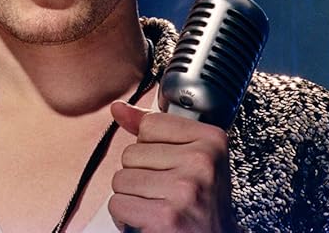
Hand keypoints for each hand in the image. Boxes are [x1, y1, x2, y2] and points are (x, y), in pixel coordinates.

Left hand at [108, 101, 237, 231]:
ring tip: (158, 205)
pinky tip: (149, 220)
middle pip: (131, 153)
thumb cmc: (201, 204)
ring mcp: (184, 190)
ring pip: (121, 179)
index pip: (150, 124)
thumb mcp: (190, 160)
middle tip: (166, 192)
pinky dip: (126, 217)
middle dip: (141, 175)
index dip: (153, 149)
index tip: (173, 166)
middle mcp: (201, 163)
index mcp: (211, 141)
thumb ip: (155, 130)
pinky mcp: (164, 217)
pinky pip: (117, 204)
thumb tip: (119, 108)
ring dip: (132, 197)